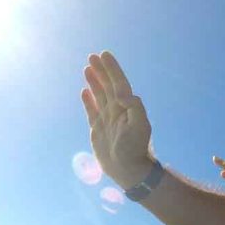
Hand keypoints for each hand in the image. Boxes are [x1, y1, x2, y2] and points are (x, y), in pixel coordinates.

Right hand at [82, 51, 154, 188]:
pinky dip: (89, 100)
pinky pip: (92, 110)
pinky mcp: (98, 129)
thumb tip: (120, 92)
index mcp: (127, 107)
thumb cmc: (136, 148)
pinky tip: (84, 91)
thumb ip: (133, 105)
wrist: (128, 170)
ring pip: (99, 95)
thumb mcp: (140, 125)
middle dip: (101, 70)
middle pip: (108, 85)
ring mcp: (107, 119)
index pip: (119, 83)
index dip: (112, 68)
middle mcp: (117, 110)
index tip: (104, 54)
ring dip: (94, 81)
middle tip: (93, 56)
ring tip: (87, 68)